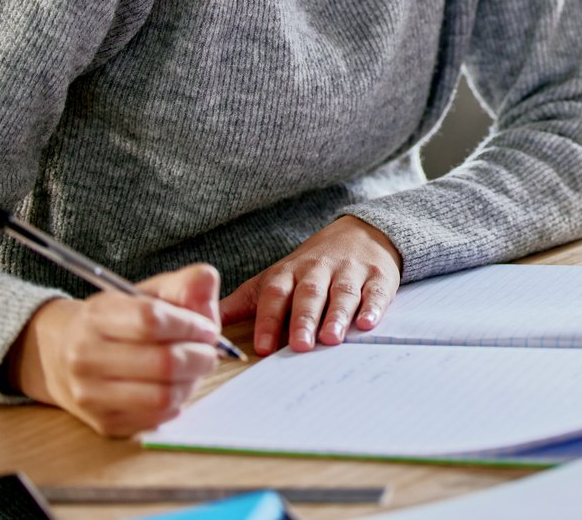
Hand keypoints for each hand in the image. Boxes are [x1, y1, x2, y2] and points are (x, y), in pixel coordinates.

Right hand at [6, 263, 222, 436]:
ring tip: (194, 369)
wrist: (66, 357)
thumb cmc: (119, 322)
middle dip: (200, 357)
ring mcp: (91, 394)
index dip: (190, 325)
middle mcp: (86, 357)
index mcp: (97, 316)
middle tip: (209, 351)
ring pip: (163, 396)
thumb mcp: (148, 293)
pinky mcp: (103, 422)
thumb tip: (206, 280)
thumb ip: (183, 284)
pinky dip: (177, 402)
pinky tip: (174, 386)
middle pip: (163, 363)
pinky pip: (157, 418)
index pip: (152, 320)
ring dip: (192, 382)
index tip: (207, 328)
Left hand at [218, 215, 400, 354]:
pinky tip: (367, 323)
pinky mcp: (378, 277)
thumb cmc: (310, 267)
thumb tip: (202, 324)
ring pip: (342, 294)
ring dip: (337, 316)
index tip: (263, 346)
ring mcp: (350, 272)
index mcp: (289, 273)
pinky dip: (372, 308)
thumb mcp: (274, 278)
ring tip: (331, 339)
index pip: (276, 294)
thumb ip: (242, 303)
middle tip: (300, 346)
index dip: (269, 319)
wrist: (361, 234)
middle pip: (309, 295)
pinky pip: (375, 292)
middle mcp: (318, 271)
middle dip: (303, 320)